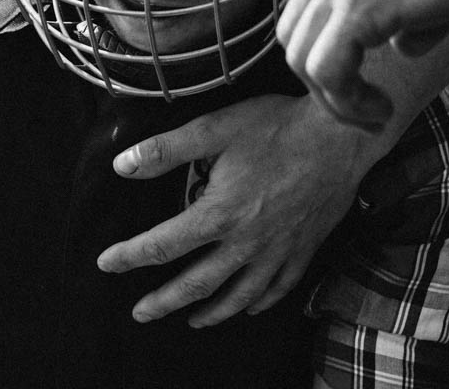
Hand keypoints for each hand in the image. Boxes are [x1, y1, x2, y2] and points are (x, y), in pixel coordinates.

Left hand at [96, 94, 382, 326]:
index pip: (163, 245)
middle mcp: (247, 241)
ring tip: (191, 320)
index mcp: (220, 213)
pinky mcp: (304, 247)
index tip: (106, 264)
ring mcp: (278, 249)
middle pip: (197, 283)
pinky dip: (259, 302)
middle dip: (163, 301)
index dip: (130, 256)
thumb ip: (165, 150)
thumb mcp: (215, 128)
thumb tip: (122, 166)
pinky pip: (279, 288)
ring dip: (211, 313)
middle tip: (140, 313)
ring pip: (239, 295)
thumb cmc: (278, 127)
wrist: (343, 135)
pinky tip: (249, 307)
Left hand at [277, 0, 448, 122]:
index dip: (336, 45)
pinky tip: (383, 111)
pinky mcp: (359, 2)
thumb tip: (401, 46)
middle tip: (365, 108)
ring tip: (375, 117)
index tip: (367, 76)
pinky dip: (347, 103)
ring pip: (303, 55)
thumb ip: (412, 6)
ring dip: (335, 99)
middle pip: (298, 29)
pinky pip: (327, 71)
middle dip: (324, 79)